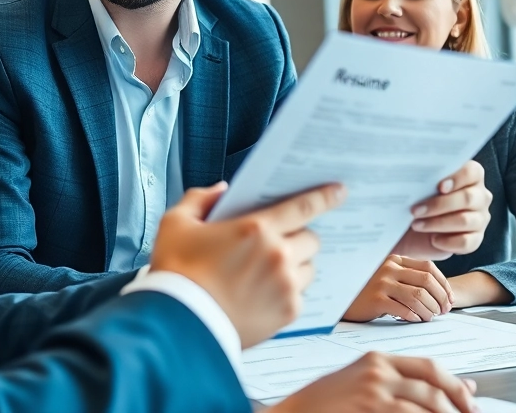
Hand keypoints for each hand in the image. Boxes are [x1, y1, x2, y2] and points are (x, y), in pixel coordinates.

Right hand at [148, 181, 343, 347]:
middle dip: (299, 237)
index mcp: (256, 229)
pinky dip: (287, 292)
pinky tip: (263, 294)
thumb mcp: (176, 224)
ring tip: (269, 272)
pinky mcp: (287, 312)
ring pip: (309, 268)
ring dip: (296, 265)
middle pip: (311, 239)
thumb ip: (201, 199)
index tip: (339, 191)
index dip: (325, 196)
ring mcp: (286, 286)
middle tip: (278, 243)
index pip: (304, 206)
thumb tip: (222, 190)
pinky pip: (300, 295)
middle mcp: (278, 255)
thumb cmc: (176, 273)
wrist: (178, 323)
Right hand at [270, 353, 479, 412]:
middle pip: (433, 384)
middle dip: (459, 403)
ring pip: (427, 402)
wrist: (297, 411)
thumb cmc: (328, 401)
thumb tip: (446, 387)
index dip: (455, 385)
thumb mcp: (362, 383)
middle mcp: (377, 369)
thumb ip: (400, 382)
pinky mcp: (370, 406)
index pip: (429, 366)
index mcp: (377, 358)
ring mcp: (373, 389)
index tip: (470, 401)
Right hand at [344, 255, 452, 322]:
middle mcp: (389, 267)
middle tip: (444, 311)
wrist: (342, 300)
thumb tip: (441, 294)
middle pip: (427, 281)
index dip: (444, 284)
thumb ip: (409, 279)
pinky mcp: (375, 299)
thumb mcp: (388, 278)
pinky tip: (416, 321)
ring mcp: (381, 282)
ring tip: (431, 318)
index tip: (450, 299)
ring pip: (418, 296)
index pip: (428, 267)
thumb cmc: (369, 292)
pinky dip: (414, 316)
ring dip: (430, 310)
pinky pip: (403, 309)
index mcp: (395, 260)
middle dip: (441, 298)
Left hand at [393, 161, 491, 259]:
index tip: (439, 187)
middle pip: (468, 198)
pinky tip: (433, 240)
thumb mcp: (416, 187)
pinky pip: (466, 242)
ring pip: (465, 220)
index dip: (457, 179)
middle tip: (415, 210)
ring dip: (437, 223)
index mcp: (470, 176)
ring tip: (417, 225)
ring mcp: (480, 218)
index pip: (472, 172)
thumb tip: (412, 174)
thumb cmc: (416, 199)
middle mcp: (480, 196)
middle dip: (439, 205)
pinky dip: (447, 242)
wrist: (410, 227)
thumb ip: (422, 178)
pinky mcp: (475, 239)